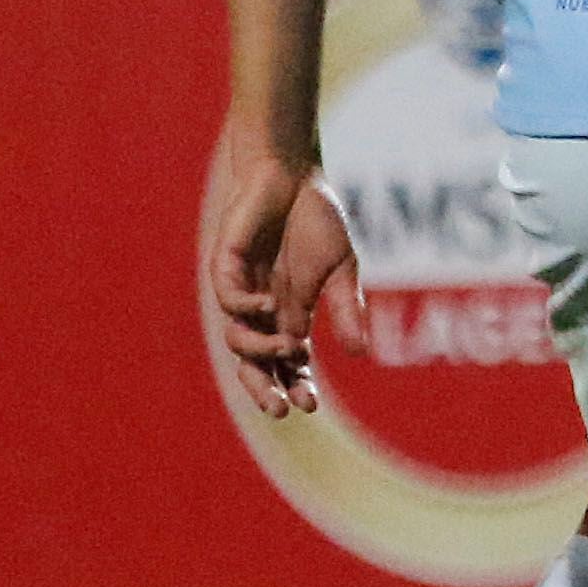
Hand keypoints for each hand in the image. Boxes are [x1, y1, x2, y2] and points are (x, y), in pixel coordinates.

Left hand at [205, 150, 357, 418]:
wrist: (291, 174)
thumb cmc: (316, 218)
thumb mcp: (341, 269)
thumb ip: (346, 308)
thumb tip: (360, 354)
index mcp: (290, 314)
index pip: (288, 364)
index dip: (297, 385)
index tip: (311, 406)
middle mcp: (262, 310)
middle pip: (254, 363)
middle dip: (264, 389)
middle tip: (279, 411)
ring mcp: (242, 290)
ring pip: (238, 339)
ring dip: (261, 351)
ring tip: (289, 347)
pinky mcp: (226, 267)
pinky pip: (229, 300)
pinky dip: (247, 310)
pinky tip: (270, 306)